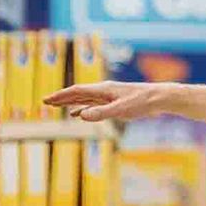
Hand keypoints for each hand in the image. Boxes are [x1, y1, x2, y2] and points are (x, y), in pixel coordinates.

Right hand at [43, 81, 170, 121]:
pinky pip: (94, 105)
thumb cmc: (142, 103)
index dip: (61, 96)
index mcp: (103, 90)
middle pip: (78, 94)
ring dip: (70, 102)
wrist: (160, 98)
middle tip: (45, 102)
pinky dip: (83, 108)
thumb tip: (80, 115)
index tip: (47, 100)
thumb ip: (101, 113)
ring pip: (85, 99)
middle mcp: (104, 91)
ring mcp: (109, 96)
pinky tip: (78, 113)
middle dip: (61, 98)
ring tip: (56, 106)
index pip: (76, 91)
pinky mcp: (115, 102)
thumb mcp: (121, 110)